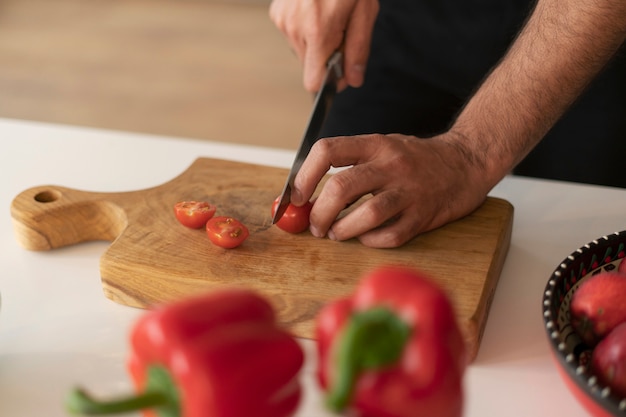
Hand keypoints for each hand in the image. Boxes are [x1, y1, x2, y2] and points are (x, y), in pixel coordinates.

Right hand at [269, 0, 378, 91]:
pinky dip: (306, 30)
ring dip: (317, 42)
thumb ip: (358, 49)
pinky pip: (293, 35)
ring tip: (329, 17)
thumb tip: (352, 80)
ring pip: (301, 51)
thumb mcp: (365, 12)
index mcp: (317, 30)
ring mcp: (282, 20)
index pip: (312, 81)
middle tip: (342, 32)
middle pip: (309, 66)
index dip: (328, 82)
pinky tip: (316, 11)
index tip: (341, 73)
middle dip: (327, 57)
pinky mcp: (277, 13)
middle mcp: (294, 28)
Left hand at [290, 133, 493, 247]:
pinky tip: (367, 238)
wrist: (466, 162)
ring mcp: (409, 190)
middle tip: (315, 226)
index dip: (304, 176)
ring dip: (343, 230)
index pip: (327, 151)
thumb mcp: (383, 147)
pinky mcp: (424, 215)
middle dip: (319, 213)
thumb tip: (308, 194)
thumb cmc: (415, 159)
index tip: (297, 197)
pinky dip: (371, 241)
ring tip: (337, 233)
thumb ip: (350, 165)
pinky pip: (391, 235)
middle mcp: (391, 164)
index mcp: (375, 144)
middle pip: (341, 188)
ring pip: (366, 215)